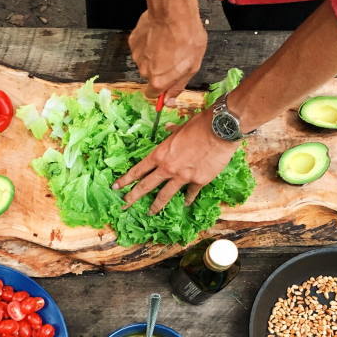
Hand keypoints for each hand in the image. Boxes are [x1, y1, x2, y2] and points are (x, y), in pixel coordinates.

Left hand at [112, 110, 236, 213]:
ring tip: (150, 212)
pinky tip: (185, 203)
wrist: (220, 130)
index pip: (138, 170)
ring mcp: (182, 177)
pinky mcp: (198, 181)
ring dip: (156, 205)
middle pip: (146, 186)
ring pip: (165, 195)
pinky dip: (188, 198)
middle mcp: (168, 168)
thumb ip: (172, 132)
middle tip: (124, 204)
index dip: (126, 179)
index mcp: (160, 154)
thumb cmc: (199, 125)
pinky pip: (190, 193)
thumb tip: (168, 128)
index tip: (116, 187)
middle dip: (133, 196)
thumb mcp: (181, 127)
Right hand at [128, 8, 206, 103]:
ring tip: (167, 43)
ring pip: (145, 61)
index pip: (153, 95)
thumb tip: (169, 100)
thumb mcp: (192, 66)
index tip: (167, 83)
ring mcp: (137, 55)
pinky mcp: (133, 42)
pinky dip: (148, 44)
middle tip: (173, 56)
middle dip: (160, 69)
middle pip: (150, 76)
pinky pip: (141, 48)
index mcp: (158, 80)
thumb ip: (178, 86)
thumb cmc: (186, 36)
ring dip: (155, 55)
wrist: (174, 12)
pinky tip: (159, 36)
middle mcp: (144, 71)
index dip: (161, 89)